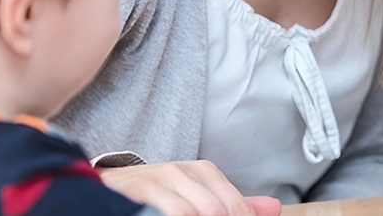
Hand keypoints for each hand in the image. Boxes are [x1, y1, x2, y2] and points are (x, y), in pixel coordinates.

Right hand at [99, 160, 282, 215]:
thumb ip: (233, 203)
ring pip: (197, 212)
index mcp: (203, 172)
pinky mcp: (140, 191)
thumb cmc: (156, 195)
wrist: (109, 187)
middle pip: (218, 210)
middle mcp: (183, 171)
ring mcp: (159, 180)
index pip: (235, 206)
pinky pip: (171, 213)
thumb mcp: (197, 195)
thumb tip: (273, 208)